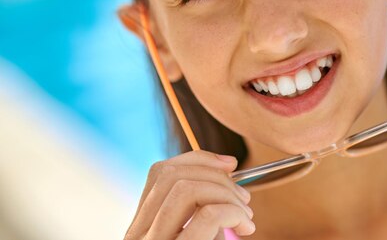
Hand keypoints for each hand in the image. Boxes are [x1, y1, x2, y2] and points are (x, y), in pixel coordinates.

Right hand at [124, 150, 254, 239]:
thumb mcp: (197, 233)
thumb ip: (200, 205)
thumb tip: (226, 164)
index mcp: (141, 226)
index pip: (159, 172)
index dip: (199, 158)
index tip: (230, 164)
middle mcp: (137, 235)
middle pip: (171, 175)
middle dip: (216, 175)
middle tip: (244, 198)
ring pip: (185, 189)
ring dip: (226, 194)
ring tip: (245, 216)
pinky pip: (207, 214)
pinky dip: (233, 211)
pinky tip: (244, 226)